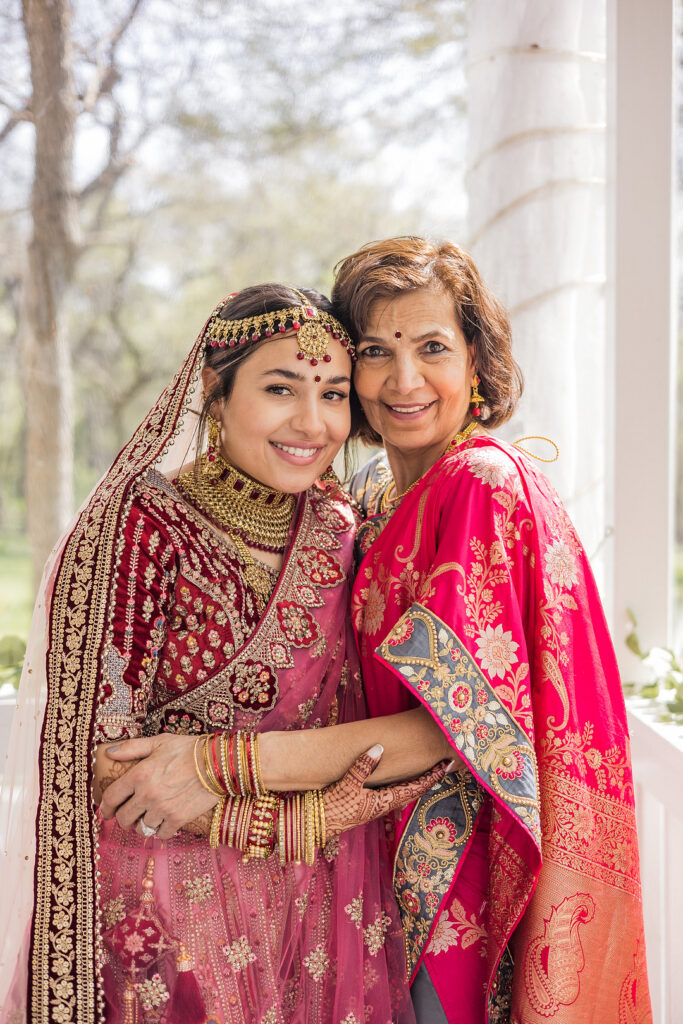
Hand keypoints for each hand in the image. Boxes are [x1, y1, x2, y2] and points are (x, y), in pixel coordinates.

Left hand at [100, 734, 218, 839]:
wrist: (218, 762)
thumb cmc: (188, 749)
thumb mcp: (159, 742)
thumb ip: (132, 748)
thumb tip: (109, 752)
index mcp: (139, 774)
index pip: (111, 798)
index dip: (105, 807)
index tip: (107, 811)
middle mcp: (147, 794)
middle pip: (124, 818)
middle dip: (124, 818)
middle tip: (129, 815)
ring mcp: (163, 809)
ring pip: (141, 828)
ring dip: (142, 825)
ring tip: (148, 818)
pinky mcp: (178, 819)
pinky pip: (161, 834)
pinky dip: (161, 830)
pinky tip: (165, 821)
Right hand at [323, 745, 451, 838]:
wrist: (318, 823)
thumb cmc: (335, 806)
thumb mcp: (348, 784)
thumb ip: (364, 765)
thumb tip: (379, 747)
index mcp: (386, 801)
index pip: (416, 788)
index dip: (432, 776)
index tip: (446, 765)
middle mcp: (385, 804)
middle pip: (414, 790)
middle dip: (430, 778)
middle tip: (443, 765)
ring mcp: (377, 804)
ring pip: (404, 791)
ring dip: (417, 780)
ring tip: (427, 769)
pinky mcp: (368, 803)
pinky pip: (392, 791)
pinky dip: (403, 782)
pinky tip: (400, 776)